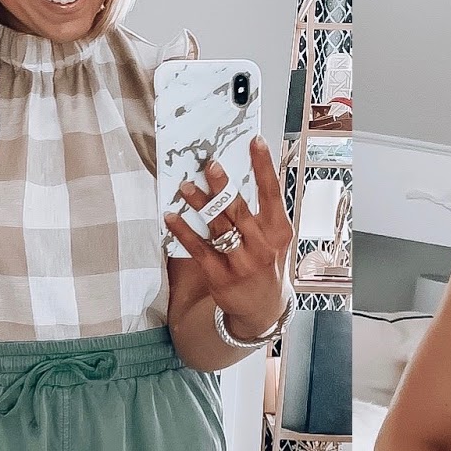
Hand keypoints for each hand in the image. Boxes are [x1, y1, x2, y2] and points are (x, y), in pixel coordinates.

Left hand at [163, 136, 294, 339]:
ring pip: (218, 227)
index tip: (255, 142)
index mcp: (279, 232)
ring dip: (200, 205)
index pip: (273, 193)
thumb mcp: (274, 240)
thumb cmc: (266, 264)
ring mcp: (241, 263)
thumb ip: (262, 213)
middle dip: (224, 186)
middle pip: (241, 210)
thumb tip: (239, 176)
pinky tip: (171, 217)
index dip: (264, 166)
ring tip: (185, 187)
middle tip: (210, 166)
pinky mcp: (221, 276)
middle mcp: (262, 246)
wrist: (263, 309)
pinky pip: (199, 249)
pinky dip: (184, 231)